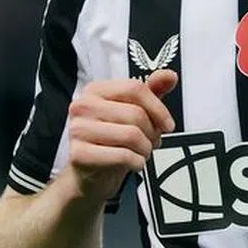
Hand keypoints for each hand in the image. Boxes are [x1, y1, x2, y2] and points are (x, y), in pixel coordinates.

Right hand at [65, 70, 177, 201]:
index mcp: (96, 90)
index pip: (135, 88)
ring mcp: (77, 130)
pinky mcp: (79, 154)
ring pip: (131, 135)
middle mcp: (83, 106)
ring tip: (142, 152)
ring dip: (146, 149)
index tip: (168, 124)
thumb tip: (170, 76)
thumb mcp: (136, 110)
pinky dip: (137, 162)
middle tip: (152, 142)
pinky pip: (122, 156)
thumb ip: (154, 90)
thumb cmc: (114, 138)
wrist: (91, 172)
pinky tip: (134, 162)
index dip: (158, 108)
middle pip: (135, 114)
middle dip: (152, 133)